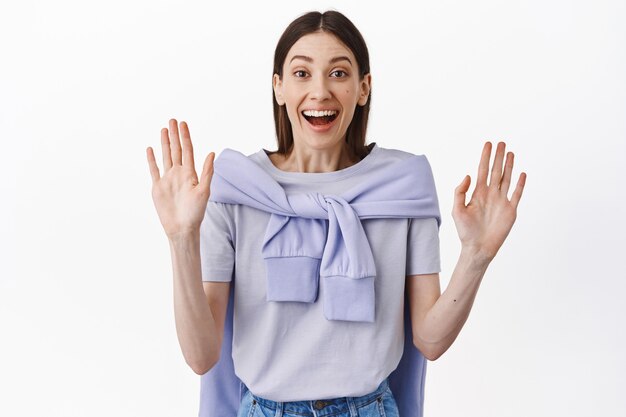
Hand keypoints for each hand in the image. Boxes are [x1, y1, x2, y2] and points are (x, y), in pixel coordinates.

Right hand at [146, 119, 214, 238]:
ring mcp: (168, 180)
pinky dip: (152, 159)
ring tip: (164, 129)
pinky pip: (154, 170)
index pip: (188, 150)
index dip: (185, 137)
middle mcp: (179, 174)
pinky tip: (151, 149)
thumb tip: (212, 152)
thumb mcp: (204, 191)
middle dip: (175, 135)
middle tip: (173, 120)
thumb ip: (207, 171)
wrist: (182, 228)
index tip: (183, 124)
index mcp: (190, 174)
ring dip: (165, 143)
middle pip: (176, 150)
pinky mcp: (158, 187)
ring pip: (166, 157)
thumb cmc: (195, 213)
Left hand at [452, 141, 526, 261]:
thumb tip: (468, 175)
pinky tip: (521, 174)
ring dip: (509, 166)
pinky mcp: (510, 210)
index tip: (488, 144)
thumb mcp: (457, 210)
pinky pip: (516, 194)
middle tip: (501, 143)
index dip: (485, 157)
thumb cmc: (465, 231)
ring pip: (506, 179)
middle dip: (498, 157)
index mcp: (477, 193)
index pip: (482, 170)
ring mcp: (501, 202)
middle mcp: (490, 195)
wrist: (478, 248)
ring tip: (511, 153)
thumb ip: (460, 192)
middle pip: (496, 171)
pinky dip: (520, 184)